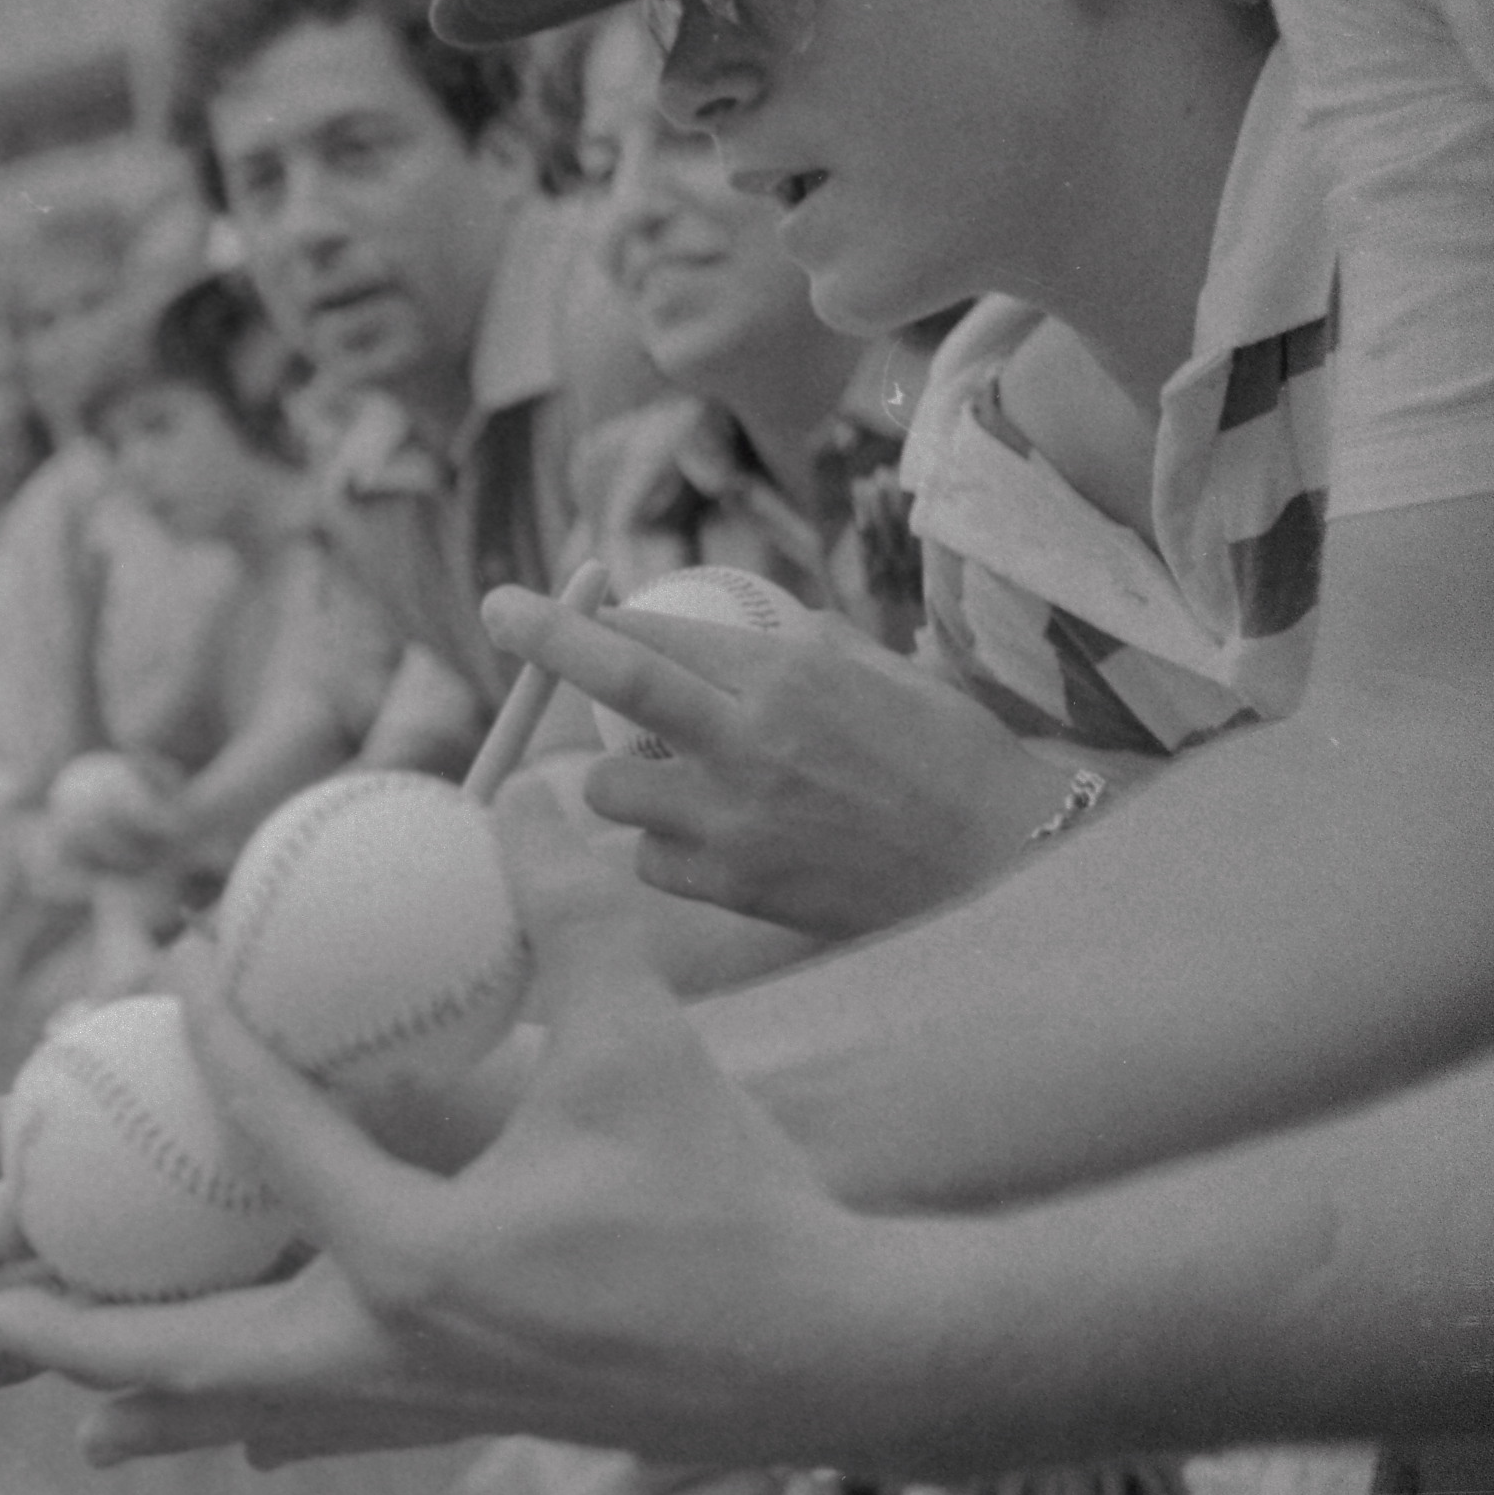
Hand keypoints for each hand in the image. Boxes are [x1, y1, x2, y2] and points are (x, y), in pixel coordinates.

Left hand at [0, 795, 919, 1474]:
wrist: (837, 1351)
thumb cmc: (737, 1201)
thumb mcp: (646, 1044)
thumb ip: (577, 918)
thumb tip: (527, 797)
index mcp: (417, 1258)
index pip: (273, 1141)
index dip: (217, 1042)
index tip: (177, 965)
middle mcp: (399, 1350)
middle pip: (198, 1357)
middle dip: (87, 1338)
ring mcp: (434, 1402)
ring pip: (257, 1412)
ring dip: (160, 1398)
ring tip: (72, 1406)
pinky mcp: (476, 1419)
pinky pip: (333, 1426)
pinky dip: (265, 1419)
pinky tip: (230, 1431)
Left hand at [482, 583, 1078, 941]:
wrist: (997, 865)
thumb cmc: (952, 758)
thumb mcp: (882, 673)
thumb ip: (798, 643)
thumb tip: (731, 619)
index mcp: (787, 673)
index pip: (660, 631)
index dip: (597, 620)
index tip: (555, 608)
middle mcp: (750, 738)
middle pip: (616, 679)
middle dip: (545, 639)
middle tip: (496, 611)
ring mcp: (733, 817)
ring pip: (613, 788)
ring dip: (620, 779)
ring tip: (667, 780)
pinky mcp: (731, 885)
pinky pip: (652, 861)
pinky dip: (665, 849)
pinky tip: (713, 842)